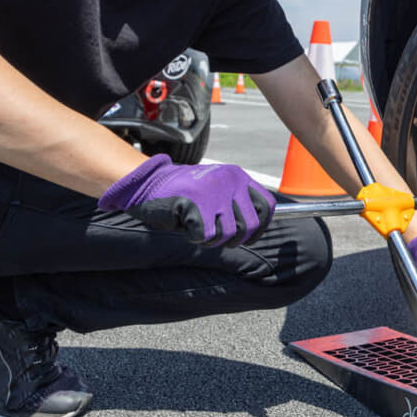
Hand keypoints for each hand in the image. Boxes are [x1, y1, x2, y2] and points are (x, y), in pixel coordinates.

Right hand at [100, 155, 275, 247]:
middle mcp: (230, 181)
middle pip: (251, 224)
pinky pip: (207, 236)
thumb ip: (237, 202)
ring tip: (200, 231)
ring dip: (215, 240)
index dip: (261, 227)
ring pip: (230, 233)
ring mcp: (214, 192)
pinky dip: (197, 239)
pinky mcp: (196, 204)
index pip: (267, 205)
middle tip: (218, 238)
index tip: (250, 237)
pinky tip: (187, 228)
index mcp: (238, 176)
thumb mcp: (217, 189)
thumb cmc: (184, 192)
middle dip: (236, 239)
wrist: (149, 182)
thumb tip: (256, 228)